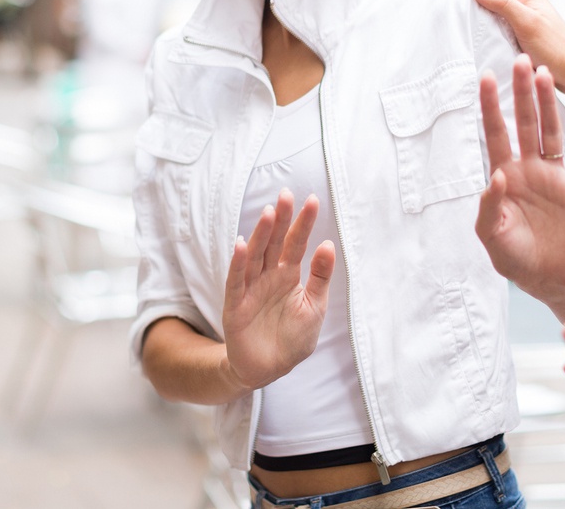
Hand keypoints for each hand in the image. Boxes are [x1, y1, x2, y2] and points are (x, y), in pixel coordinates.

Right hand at [221, 189, 334, 390]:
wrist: (271, 369)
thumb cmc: (293, 337)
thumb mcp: (314, 306)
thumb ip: (320, 277)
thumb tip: (328, 244)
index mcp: (289, 275)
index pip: (296, 243)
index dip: (303, 223)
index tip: (313, 200)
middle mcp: (268, 276)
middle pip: (274, 242)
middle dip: (281, 219)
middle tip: (286, 194)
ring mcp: (251, 288)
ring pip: (255, 256)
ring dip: (260, 234)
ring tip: (269, 213)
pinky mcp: (235, 305)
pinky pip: (236, 281)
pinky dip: (238, 263)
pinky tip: (242, 243)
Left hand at [476, 54, 564, 304]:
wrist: (548, 277)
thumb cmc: (514, 257)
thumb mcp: (492, 237)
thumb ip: (490, 208)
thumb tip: (496, 176)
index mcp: (505, 176)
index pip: (495, 133)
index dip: (490, 106)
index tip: (485, 77)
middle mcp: (529, 168)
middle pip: (524, 123)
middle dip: (522, 93)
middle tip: (520, 60)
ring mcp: (553, 175)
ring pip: (551, 131)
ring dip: (548, 103)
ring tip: (545, 73)